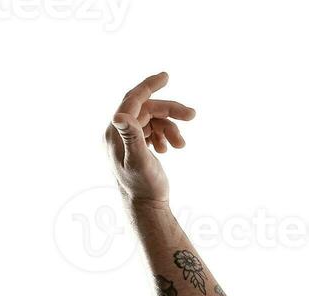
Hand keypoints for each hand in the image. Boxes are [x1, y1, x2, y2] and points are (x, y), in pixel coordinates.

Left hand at [104, 72, 195, 206]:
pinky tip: (170, 148)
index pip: (133, 100)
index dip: (149, 86)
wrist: (145, 207)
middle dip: (170, 112)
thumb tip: (119, 115)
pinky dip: (165, 135)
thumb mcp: (139, 161)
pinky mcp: (136, 145)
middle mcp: (118, 131)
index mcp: (116, 131)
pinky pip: (153, 130)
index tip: (167, 76)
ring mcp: (127, 138)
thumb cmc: (143, 187)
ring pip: (153, 120)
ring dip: (170, 128)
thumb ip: (131, 137)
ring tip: (181, 145)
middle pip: (147, 109)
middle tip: (193, 116)